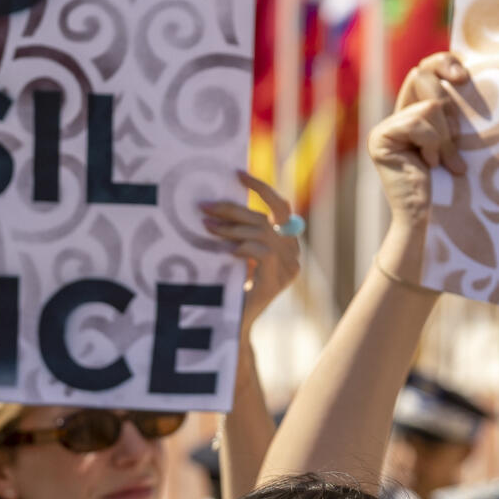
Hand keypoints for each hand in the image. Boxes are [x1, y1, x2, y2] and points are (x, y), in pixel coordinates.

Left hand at [202, 171, 300, 331]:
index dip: (261, 188)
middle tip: (205, 206)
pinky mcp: (276, 281)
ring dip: (230, 227)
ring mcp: (288, 269)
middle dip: (234, 208)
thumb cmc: (231, 286)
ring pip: (261, 232)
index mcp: (287, 243)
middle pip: (266, 217)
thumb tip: (221, 200)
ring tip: (206, 226)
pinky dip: (240, 247)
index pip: (280, 206)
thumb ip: (242, 230)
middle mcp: (293, 253)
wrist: (233, 325)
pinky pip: (261, 252)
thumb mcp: (239, 252)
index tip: (238, 174)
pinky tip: (224, 250)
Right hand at [368, 53, 476, 285]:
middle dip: (449, 109)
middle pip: (423, 75)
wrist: (436, 221)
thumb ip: (454, 111)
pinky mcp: (380, 139)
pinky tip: (429, 166)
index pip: (425, 67)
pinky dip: (433, 143)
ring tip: (442, 163)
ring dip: (445, 136)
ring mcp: (385, 127)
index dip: (443, 61)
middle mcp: (397, 115)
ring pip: (428, 105)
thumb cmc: (456, 185)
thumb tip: (465, 76)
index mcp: (417, 112)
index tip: (465, 77)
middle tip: (458, 138)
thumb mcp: (460, 139)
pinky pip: (418, 121)